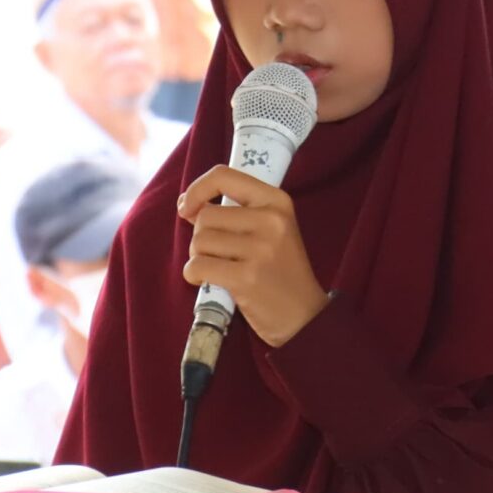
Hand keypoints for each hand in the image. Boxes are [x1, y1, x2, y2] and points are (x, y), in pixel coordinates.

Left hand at [178, 165, 330, 347]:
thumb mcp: (273, 229)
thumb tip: (187, 205)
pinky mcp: (246, 277)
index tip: (188, 207)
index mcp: (277, 201)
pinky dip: (194, 275)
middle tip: (218, 254)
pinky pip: (197, 266)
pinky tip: (208, 281)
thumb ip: (238, 212)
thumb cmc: (281, 272)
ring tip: (219, 268)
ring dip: (199, 257)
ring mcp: (260, 249)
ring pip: (199, 242)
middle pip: (206, 216)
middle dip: (201, 237)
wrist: (305, 316)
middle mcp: (271, 220)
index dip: (197, 189)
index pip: (223, 176)